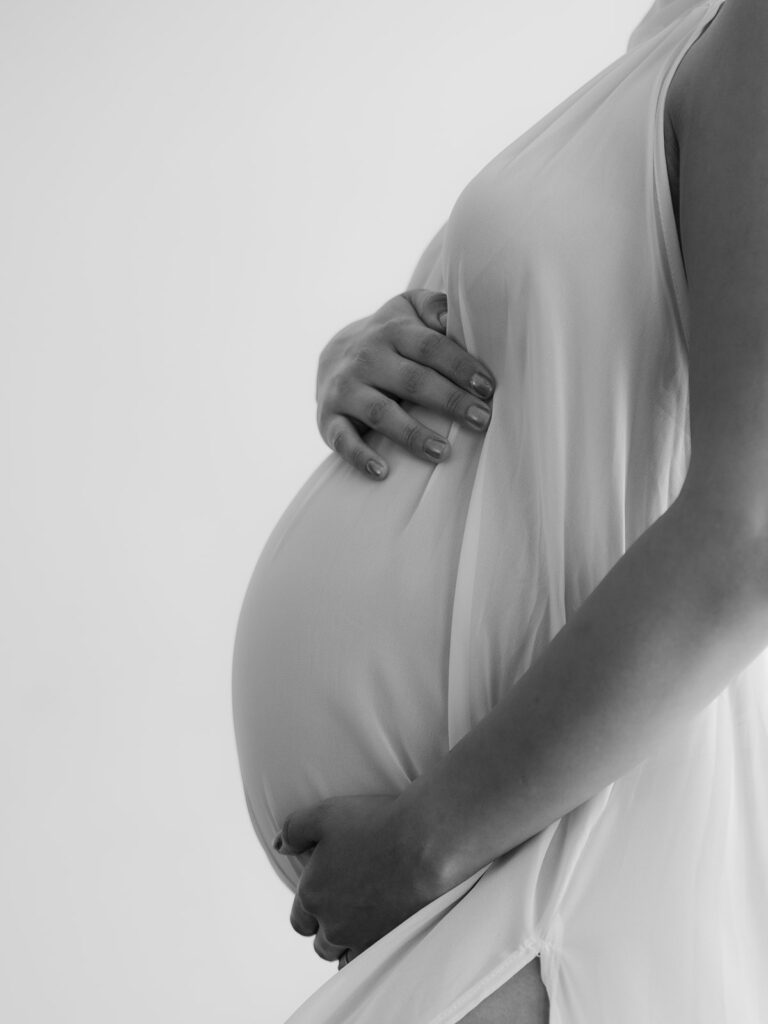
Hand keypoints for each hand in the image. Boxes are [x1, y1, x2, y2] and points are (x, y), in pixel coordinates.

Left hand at [273, 794, 443, 968]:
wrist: (424, 841)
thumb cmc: (375, 823)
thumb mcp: (325, 814)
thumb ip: (295, 829)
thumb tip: (279, 845)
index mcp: (312, 894)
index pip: (300, 920)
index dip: (310, 912)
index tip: (324, 899)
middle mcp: (332, 923)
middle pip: (321, 944)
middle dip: (328, 930)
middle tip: (345, 910)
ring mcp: (361, 937)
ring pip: (344, 957)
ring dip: (347, 946)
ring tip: (361, 927)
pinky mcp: (389, 942)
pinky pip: (371, 962)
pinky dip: (369, 953)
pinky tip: (378, 937)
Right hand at [316, 289, 495, 479]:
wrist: (334, 358)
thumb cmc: (389, 338)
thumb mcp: (408, 310)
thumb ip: (434, 306)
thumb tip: (453, 316)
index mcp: (392, 331)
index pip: (431, 347)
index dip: (460, 367)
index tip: (488, 388)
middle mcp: (366, 358)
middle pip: (412, 381)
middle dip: (449, 401)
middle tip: (482, 420)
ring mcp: (345, 389)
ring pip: (380, 413)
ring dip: (412, 434)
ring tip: (443, 452)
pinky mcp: (328, 418)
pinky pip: (343, 440)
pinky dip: (360, 457)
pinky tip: (383, 472)